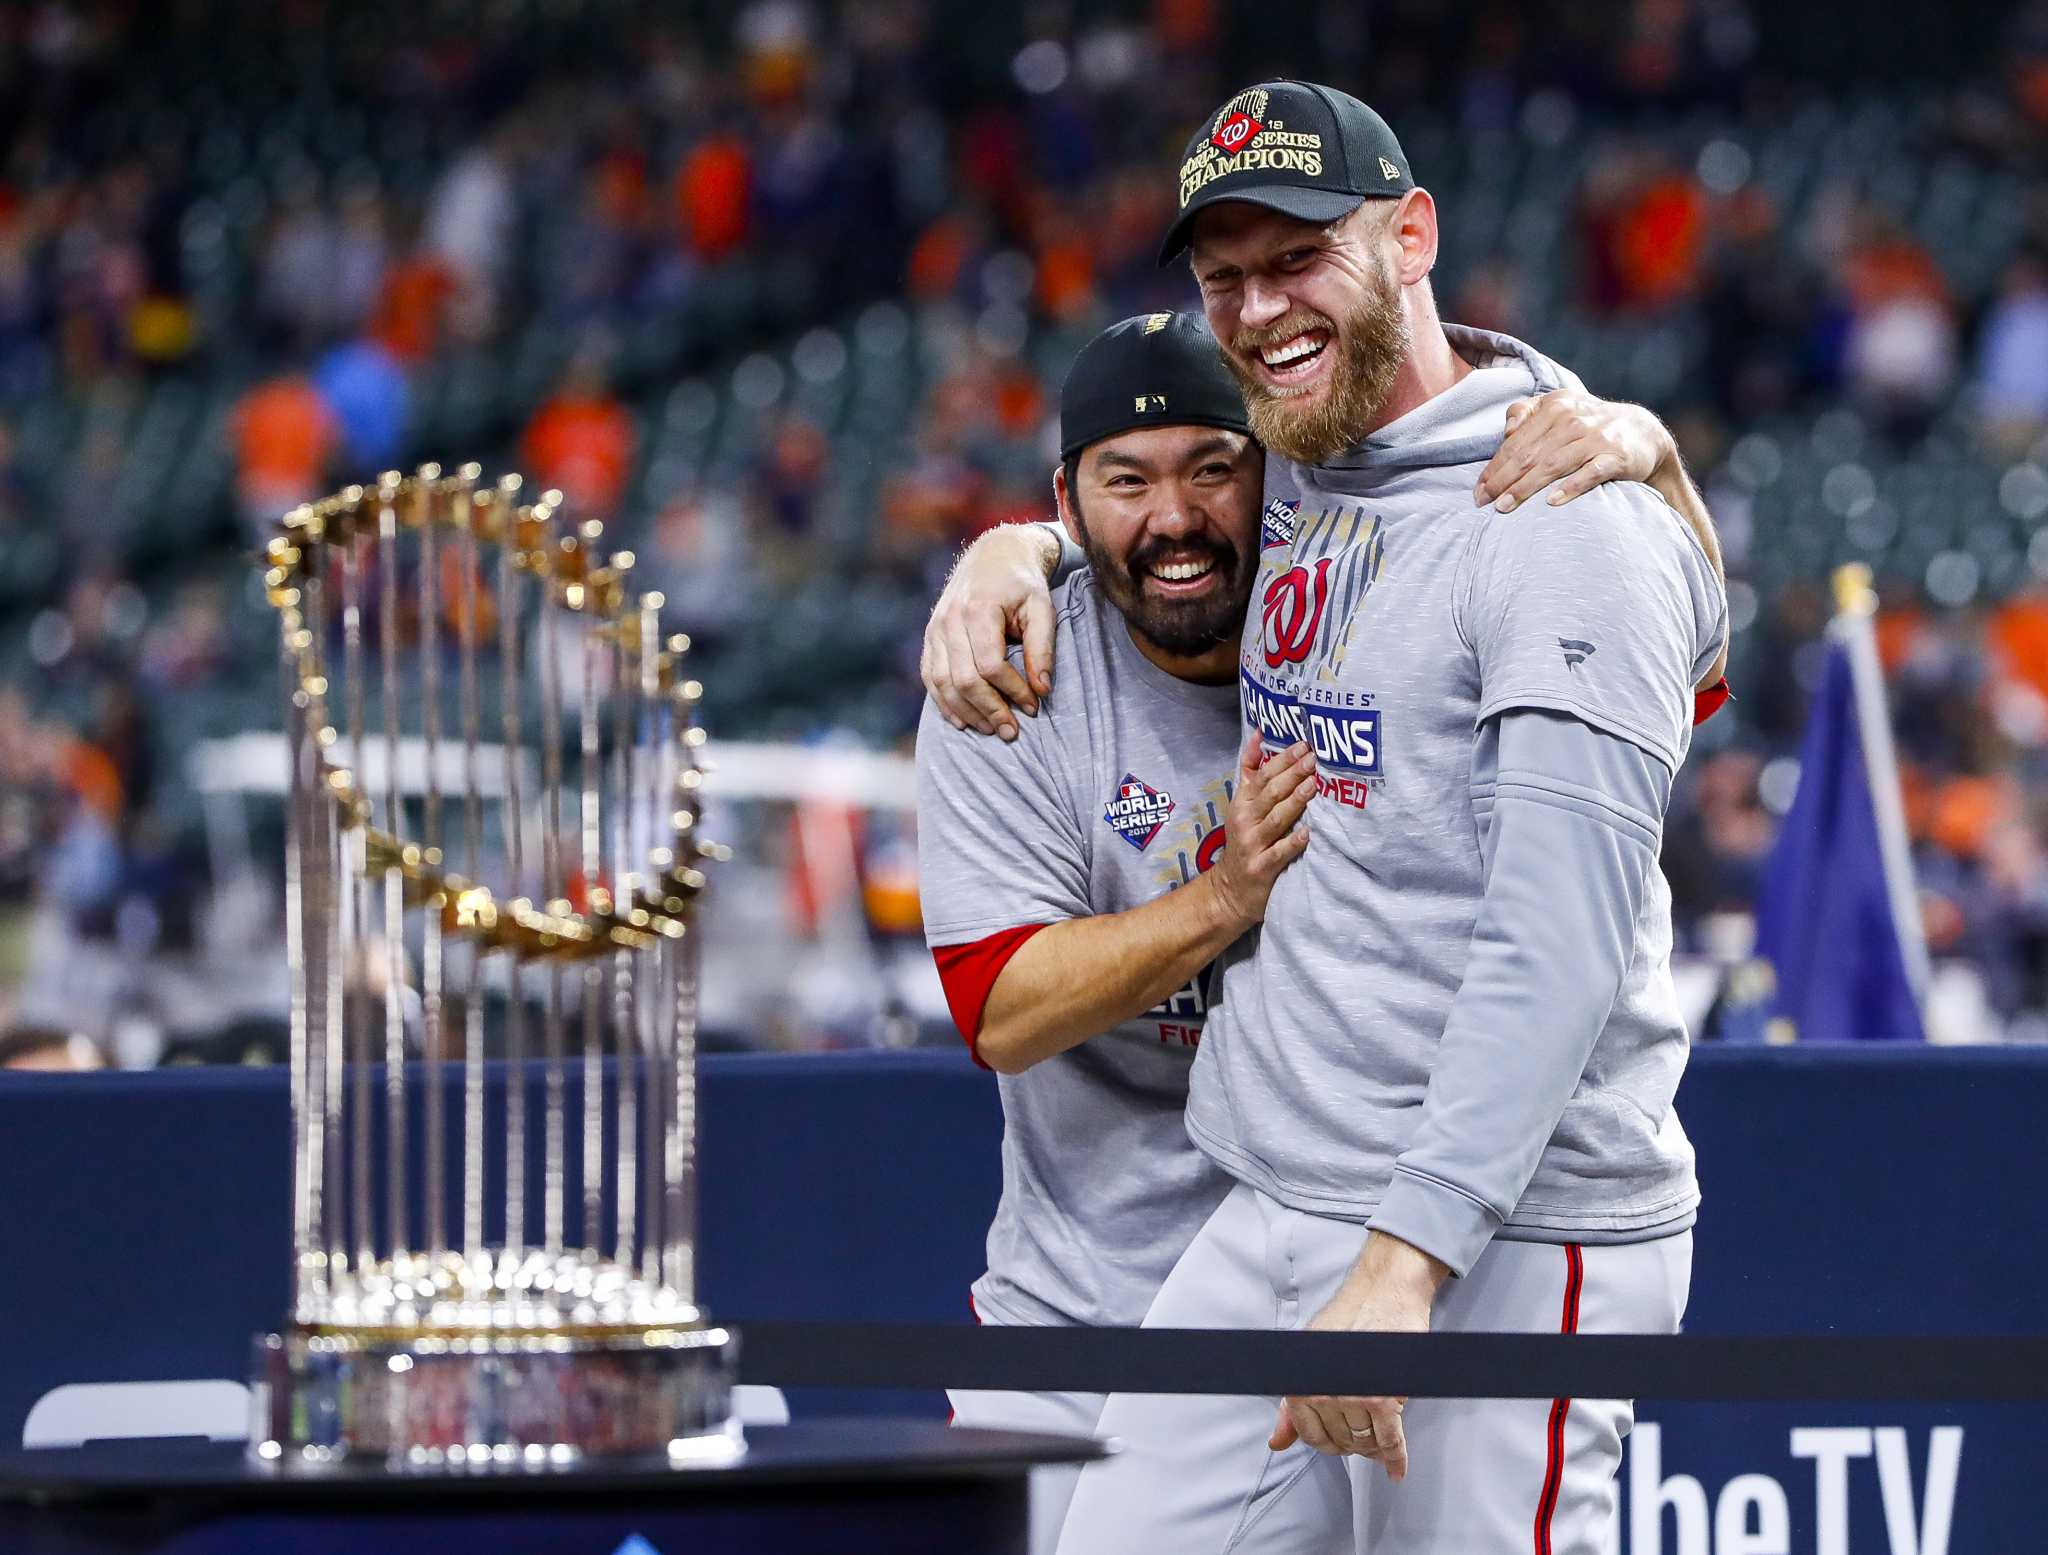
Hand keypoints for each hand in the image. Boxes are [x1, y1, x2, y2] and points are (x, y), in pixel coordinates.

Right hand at [921, 525, 1059, 740]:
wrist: (993, 557)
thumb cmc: (1022, 585)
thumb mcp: (1042, 608)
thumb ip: (1042, 648)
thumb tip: (1043, 689)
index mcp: (978, 610)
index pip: (990, 665)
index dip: (1012, 691)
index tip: (1034, 707)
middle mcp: (950, 620)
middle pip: (964, 679)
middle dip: (989, 710)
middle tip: (1012, 732)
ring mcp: (935, 629)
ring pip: (943, 683)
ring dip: (966, 712)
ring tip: (990, 730)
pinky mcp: (929, 637)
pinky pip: (930, 676)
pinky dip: (944, 702)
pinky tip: (962, 720)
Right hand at [1207, 735, 1314, 931]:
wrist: (1230, 888)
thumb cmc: (1244, 839)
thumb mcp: (1241, 803)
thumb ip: (1250, 769)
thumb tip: (1259, 734)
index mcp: (1242, 802)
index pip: (1262, 775)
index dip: (1282, 759)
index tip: (1302, 745)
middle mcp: (1245, 820)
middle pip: (1270, 793)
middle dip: (1292, 774)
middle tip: (1313, 758)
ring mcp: (1253, 844)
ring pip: (1276, 819)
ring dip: (1295, 801)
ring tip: (1313, 785)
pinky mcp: (1262, 867)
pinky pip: (1280, 852)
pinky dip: (1293, 842)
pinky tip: (1307, 833)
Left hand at [1269, 1232, 1449, 1481]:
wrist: (1383, 1293)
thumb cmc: (1347, 1318)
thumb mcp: (1310, 1357)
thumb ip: (1291, 1405)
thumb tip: (1276, 1442)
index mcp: (1300, 1383)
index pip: (1311, 1436)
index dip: (1329, 1444)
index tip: (1340, 1443)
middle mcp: (1322, 1393)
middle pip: (1341, 1442)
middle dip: (1356, 1445)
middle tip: (1368, 1437)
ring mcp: (1352, 1398)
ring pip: (1365, 1442)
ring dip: (1376, 1449)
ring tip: (1384, 1442)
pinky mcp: (1383, 1399)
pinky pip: (1390, 1439)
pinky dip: (1395, 1457)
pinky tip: (1396, 1468)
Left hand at [1473, 391, 1675, 513]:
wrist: (1641, 432)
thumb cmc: (1588, 425)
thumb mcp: (1559, 408)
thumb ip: (1528, 412)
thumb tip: (1506, 430)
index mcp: (1555, 407)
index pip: (1516, 441)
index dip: (1494, 466)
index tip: (1478, 490)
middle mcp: (1573, 420)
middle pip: (1529, 454)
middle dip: (1503, 480)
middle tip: (1484, 502)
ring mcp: (1596, 438)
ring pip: (1554, 465)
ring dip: (1526, 487)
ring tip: (1505, 506)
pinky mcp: (1616, 457)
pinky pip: (1590, 473)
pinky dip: (1571, 486)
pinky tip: (1551, 502)